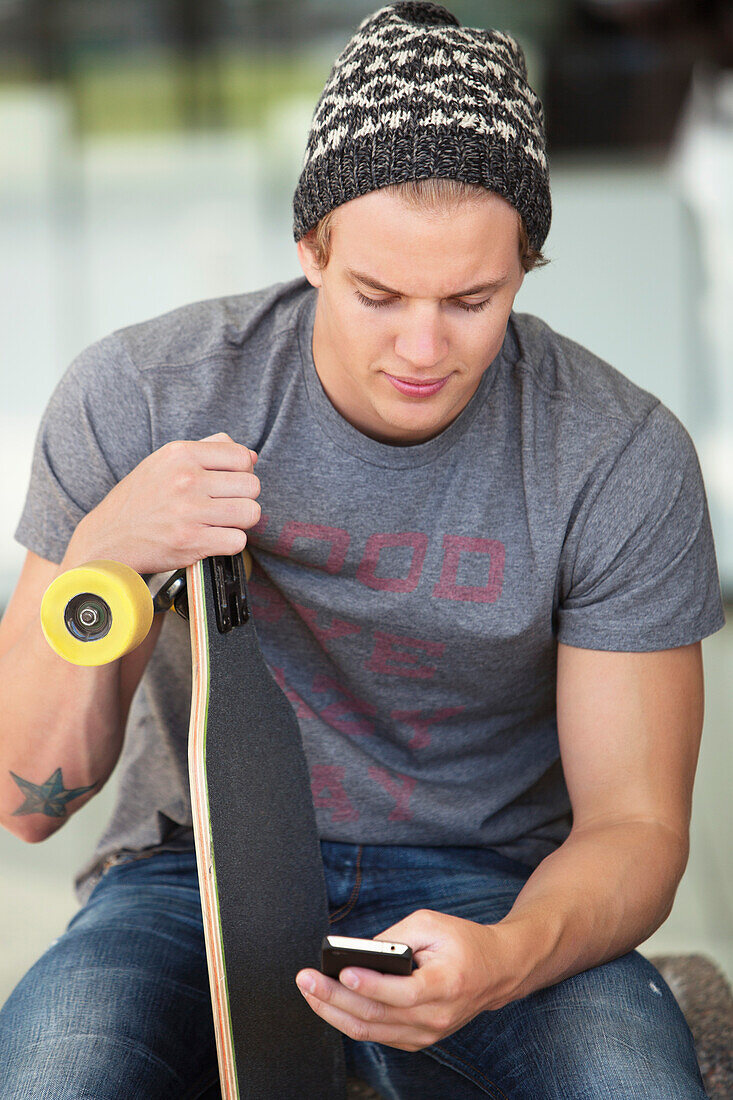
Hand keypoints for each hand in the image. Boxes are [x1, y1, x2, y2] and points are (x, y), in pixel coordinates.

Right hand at [64, 432, 260, 573]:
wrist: (107, 538)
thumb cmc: (139, 500)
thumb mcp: (165, 461)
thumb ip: (208, 450)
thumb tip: (251, 456)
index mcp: (181, 454)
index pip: (242, 456)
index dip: (242, 472)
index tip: (229, 484)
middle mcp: (187, 479)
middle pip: (252, 485)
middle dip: (242, 498)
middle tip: (223, 506)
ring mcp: (190, 511)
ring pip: (250, 512)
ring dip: (240, 522)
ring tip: (220, 523)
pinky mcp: (192, 541)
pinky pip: (238, 541)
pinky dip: (229, 544)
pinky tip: (212, 540)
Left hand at [295, 909, 520, 1051]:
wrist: (496, 971)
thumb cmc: (463, 942)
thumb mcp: (432, 924)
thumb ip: (396, 937)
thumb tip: (357, 953)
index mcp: (446, 984)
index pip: (404, 992)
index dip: (370, 984)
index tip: (343, 971)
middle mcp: (436, 1017)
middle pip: (378, 1015)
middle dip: (335, 997)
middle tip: (307, 980)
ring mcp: (427, 1033)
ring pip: (371, 1030)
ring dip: (334, 1011)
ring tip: (309, 991)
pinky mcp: (417, 1039)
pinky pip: (376, 1034)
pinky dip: (349, 1019)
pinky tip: (330, 1002)